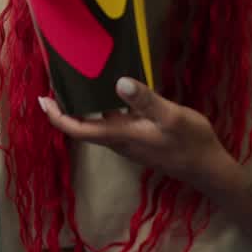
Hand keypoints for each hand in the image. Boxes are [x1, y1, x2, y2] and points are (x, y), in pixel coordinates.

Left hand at [39, 77, 237, 191]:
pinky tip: (111, 93)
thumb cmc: (191, 142)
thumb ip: (146, 101)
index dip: (57, 117)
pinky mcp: (140, 141)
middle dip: (66, 109)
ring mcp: (129, 143)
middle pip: (83, 127)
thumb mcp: (171, 117)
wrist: (209, 168)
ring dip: (84, 108)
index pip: (78, 129)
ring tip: (79, 83)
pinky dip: (104, 110)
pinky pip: (113, 125)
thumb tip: (119, 83)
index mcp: (121, 135)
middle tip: (57, 83)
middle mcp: (119, 141)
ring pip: (98, 126)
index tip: (43, 100)